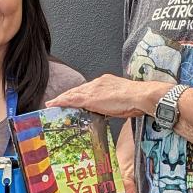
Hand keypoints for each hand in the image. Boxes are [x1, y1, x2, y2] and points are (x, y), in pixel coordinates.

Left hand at [49, 75, 169, 119]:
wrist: (140, 96)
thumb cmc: (137, 100)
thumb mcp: (122, 100)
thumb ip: (113, 103)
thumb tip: (110, 110)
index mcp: (106, 82)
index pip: (88, 88)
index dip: (78, 93)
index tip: (72, 97)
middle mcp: (98, 83)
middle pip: (78, 89)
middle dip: (67, 95)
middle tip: (56, 101)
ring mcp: (94, 89)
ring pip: (73, 93)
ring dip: (62, 99)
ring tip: (52, 103)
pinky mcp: (91, 98)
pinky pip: (72, 99)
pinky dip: (62, 101)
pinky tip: (54, 104)